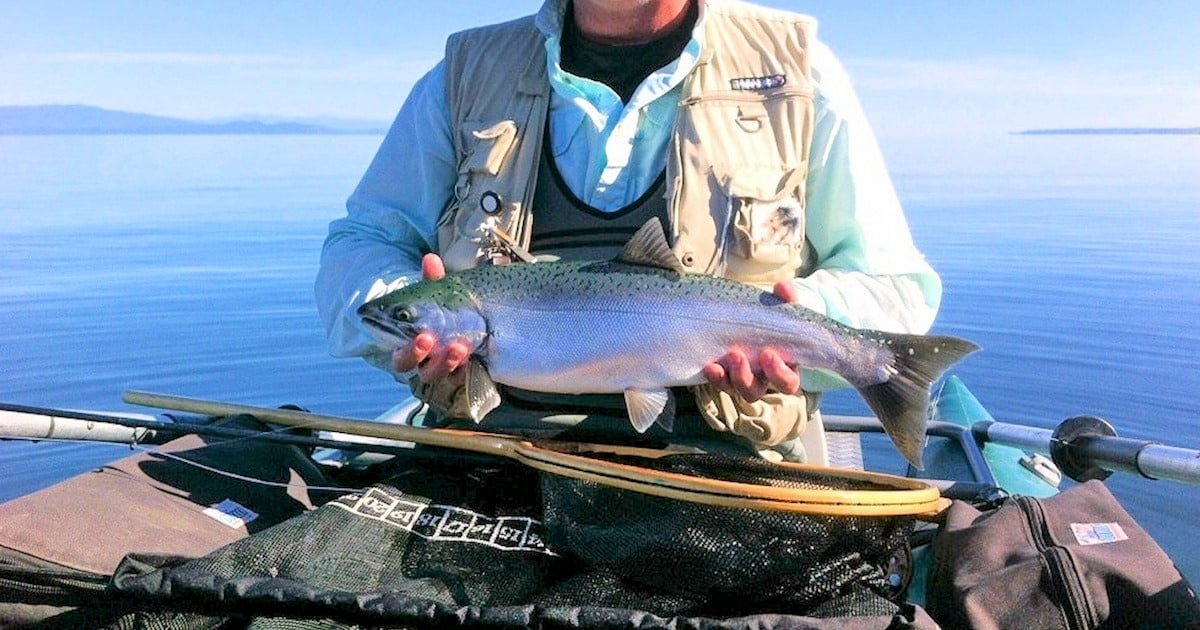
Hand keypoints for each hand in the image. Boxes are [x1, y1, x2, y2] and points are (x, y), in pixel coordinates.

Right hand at [391, 254, 471, 385]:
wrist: (476, 323)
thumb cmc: (447, 309)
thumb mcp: (442, 293)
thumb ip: (434, 279)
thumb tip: (430, 259)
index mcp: (407, 341)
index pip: (398, 352)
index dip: (406, 349)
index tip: (421, 335)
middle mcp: (420, 359)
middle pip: (409, 366)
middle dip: (417, 355)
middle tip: (428, 339)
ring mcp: (440, 368)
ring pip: (434, 374)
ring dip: (446, 361)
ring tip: (459, 345)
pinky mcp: (460, 373)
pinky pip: (460, 378)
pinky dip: (464, 368)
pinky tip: (473, 357)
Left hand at [703, 281, 802, 400]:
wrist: (753, 318)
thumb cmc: (773, 318)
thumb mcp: (781, 307)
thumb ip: (785, 298)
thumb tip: (783, 288)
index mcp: (784, 367)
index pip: (788, 382)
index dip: (780, 374)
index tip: (768, 353)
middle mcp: (763, 379)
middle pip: (757, 391)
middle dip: (747, 376)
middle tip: (738, 354)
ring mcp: (742, 380)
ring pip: (738, 390)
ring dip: (730, 377)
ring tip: (726, 355)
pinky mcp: (725, 377)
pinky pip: (720, 383)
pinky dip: (715, 376)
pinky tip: (710, 365)